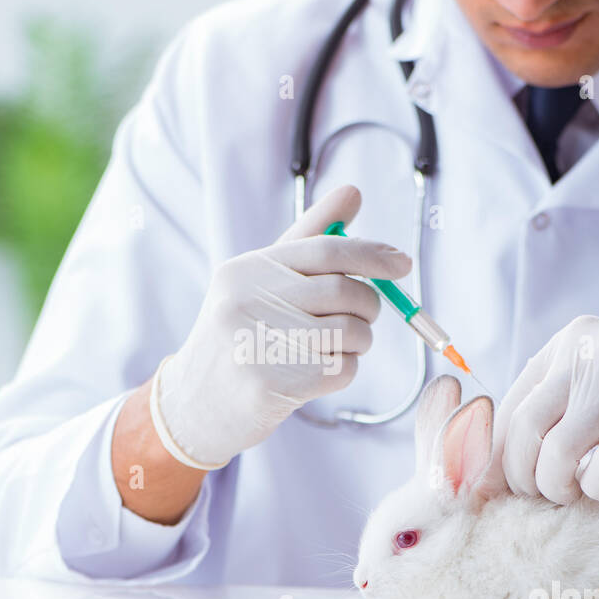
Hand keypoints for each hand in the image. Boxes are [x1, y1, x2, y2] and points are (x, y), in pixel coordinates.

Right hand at [153, 186, 410, 468]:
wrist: (196, 405)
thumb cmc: (239, 336)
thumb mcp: (261, 282)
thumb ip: (307, 238)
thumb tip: (353, 192)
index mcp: (245, 271)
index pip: (324, 250)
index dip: (371, 255)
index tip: (402, 263)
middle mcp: (246, 302)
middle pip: (343, 290)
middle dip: (369, 304)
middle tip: (364, 316)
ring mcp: (258, 344)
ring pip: (350, 331)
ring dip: (360, 340)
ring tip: (338, 346)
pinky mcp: (274, 385)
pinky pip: (343, 368)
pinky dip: (344, 369)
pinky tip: (317, 372)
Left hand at [495, 315, 598, 502]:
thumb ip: (555, 401)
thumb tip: (492, 458)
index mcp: (570, 341)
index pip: (511, 404)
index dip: (495, 454)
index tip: (491, 489)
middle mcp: (591, 351)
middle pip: (525, 428)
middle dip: (520, 475)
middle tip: (536, 495)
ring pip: (556, 453)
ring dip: (556, 487)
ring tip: (572, 491)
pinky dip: (598, 489)